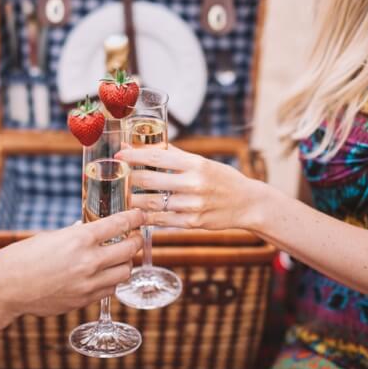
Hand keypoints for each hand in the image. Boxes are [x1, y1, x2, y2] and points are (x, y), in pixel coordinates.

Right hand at [0, 209, 145, 318]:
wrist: (6, 287)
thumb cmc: (22, 257)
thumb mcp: (51, 237)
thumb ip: (76, 235)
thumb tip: (92, 231)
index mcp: (79, 238)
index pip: (120, 224)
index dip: (135, 218)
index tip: (141, 215)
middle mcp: (89, 261)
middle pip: (129, 249)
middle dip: (135, 241)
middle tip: (134, 237)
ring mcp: (88, 283)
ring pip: (124, 272)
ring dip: (124, 263)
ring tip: (118, 258)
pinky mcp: (84, 300)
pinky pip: (110, 289)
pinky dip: (111, 280)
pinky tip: (103, 275)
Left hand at [115, 145, 264, 230]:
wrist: (248, 203)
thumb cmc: (222, 179)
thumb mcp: (202, 162)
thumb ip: (175, 155)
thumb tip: (147, 145)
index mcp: (195, 164)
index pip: (157, 156)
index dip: (134, 155)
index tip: (119, 154)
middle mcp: (194, 183)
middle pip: (150, 179)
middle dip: (130, 177)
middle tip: (121, 177)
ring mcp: (193, 205)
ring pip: (153, 202)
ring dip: (134, 199)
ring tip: (126, 196)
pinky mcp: (193, 223)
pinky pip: (162, 220)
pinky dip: (147, 217)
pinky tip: (138, 213)